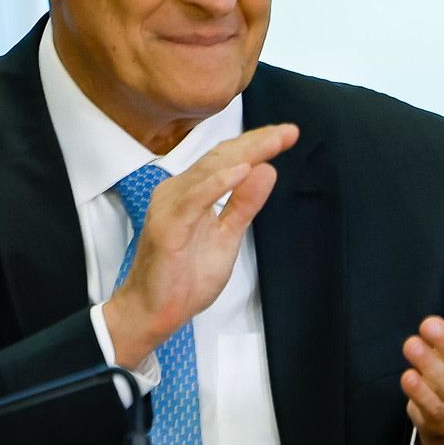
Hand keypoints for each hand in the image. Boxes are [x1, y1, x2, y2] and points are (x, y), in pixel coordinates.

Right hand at [101, 124, 295, 368]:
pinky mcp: (166, 227)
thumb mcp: (228, 235)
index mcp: (193, 192)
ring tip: (274, 142)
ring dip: (244, 154)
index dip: (257, 143)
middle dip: (257, 142)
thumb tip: (268, 170)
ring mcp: (170, 207)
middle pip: (221, 157)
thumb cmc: (186, 276)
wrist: (155, 313)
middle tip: (288, 131)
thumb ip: (245, 204)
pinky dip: (217, 183)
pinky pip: (194, 200)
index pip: (227, 159)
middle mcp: (178, 192)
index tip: (288, 133)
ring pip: (210, 171)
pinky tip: (241, 171)